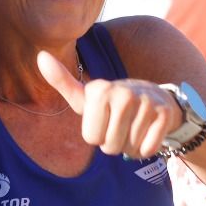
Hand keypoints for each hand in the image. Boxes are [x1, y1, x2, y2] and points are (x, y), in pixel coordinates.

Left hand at [37, 50, 181, 158]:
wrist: (155, 97)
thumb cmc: (112, 102)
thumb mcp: (87, 96)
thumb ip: (62, 81)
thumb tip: (40, 56)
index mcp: (100, 90)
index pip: (92, 138)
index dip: (97, 135)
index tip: (104, 119)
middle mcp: (124, 93)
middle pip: (110, 146)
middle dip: (114, 143)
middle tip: (121, 124)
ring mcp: (146, 103)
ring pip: (129, 149)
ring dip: (130, 145)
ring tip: (134, 126)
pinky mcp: (164, 114)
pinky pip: (148, 149)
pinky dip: (146, 148)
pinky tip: (148, 131)